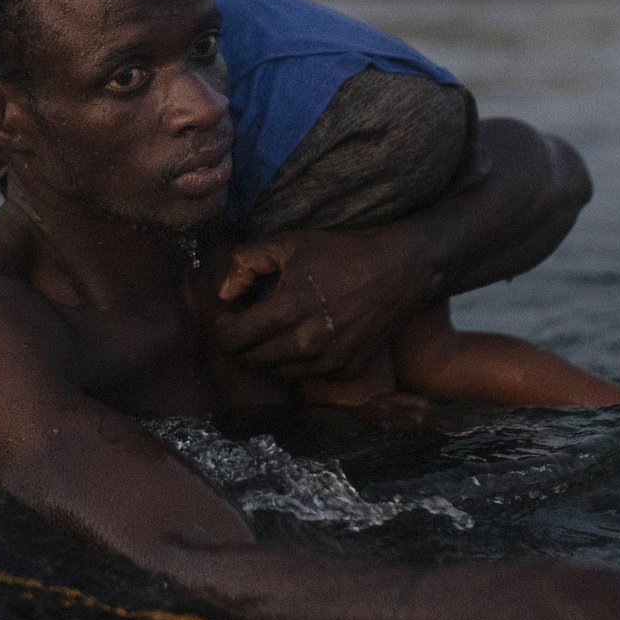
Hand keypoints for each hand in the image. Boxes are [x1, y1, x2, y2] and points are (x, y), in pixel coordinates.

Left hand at [210, 226, 425, 379]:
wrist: (398, 271)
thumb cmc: (340, 253)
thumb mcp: (288, 243)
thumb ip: (246, 263)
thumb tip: (223, 293)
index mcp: (287, 309)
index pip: (233, 338)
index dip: (221, 328)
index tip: (226, 316)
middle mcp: (307, 342)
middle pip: (251, 359)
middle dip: (241, 342)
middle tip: (245, 322)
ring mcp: (329, 361)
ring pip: (277, 371)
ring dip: (267, 354)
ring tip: (274, 330)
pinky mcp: (346, 371)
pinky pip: (306, 376)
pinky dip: (297, 362)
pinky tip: (303, 337)